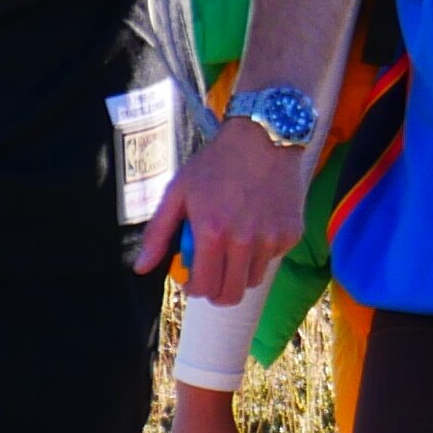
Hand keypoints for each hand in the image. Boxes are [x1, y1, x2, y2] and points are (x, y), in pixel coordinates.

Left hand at [136, 111, 311, 303]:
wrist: (264, 138)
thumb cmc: (216, 163)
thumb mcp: (179, 192)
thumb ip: (158, 233)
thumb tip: (141, 267)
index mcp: (212, 232)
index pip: (205, 288)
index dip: (195, 290)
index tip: (193, 281)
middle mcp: (244, 241)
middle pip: (232, 295)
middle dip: (218, 292)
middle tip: (213, 275)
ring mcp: (271, 239)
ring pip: (254, 280)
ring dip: (240, 271)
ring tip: (234, 245)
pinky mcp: (291, 234)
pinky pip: (273, 258)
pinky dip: (262, 252)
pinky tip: (256, 226)